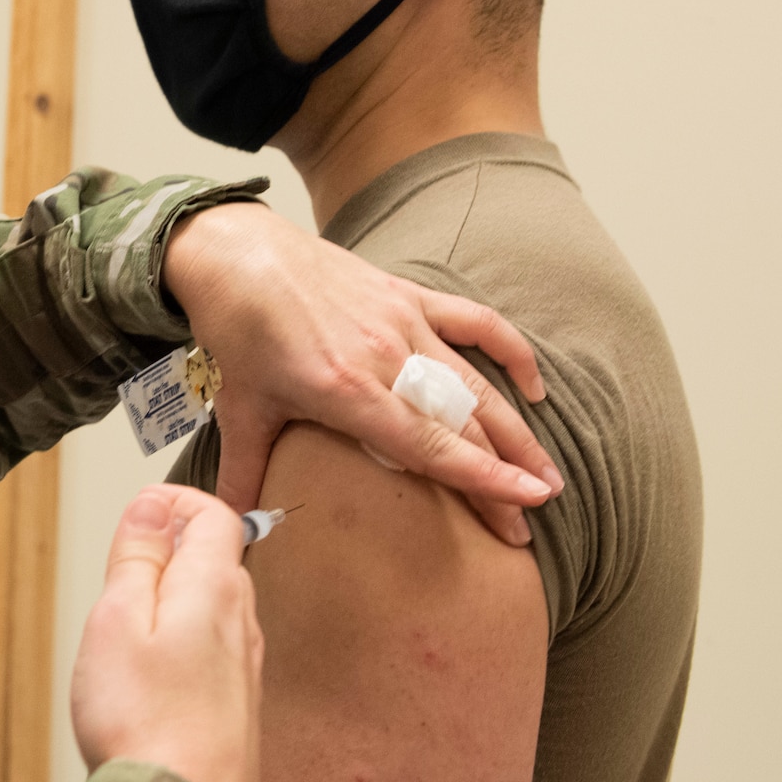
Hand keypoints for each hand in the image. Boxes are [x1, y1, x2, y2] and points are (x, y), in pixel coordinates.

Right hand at [71, 485, 263, 781]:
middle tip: (121, 566)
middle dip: (169, 548)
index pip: (216, 512)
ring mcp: (245, 668)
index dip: (176, 499)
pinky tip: (149, 675)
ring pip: (214, 606)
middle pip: (216, 558)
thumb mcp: (118, 618)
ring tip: (127, 623)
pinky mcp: (236, 707)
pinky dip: (181, 641)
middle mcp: (242, 623)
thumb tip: (152, 505)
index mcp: (216, 588)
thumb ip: (138, 556)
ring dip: (173, 597)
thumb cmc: (146, 724)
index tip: (140, 509)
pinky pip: (213, 650)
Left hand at [163, 202, 557, 546]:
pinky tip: (533, 387)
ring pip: (476, 383)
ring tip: (546, 473)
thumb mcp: (239, 407)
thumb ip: (243, 474)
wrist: (235, 251)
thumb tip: (235, 530)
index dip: (482, 479)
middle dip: (503, 476)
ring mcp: (402, 322)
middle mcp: (385, 356)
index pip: (429, 445)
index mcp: (346, 389)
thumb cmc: (237, 329)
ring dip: (516, 429)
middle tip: (528, 524)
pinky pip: (474, 322)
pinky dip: (510, 352)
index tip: (526, 507)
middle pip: (462, 424)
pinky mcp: (407, 295)